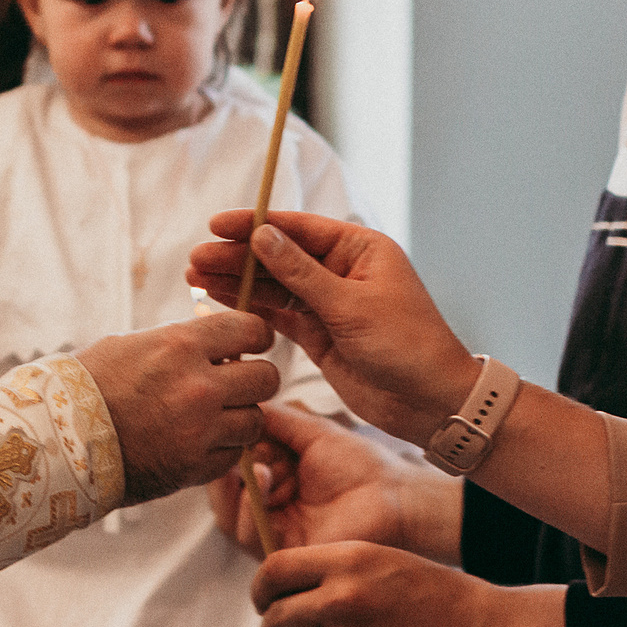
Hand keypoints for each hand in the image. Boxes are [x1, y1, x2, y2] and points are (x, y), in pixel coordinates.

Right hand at [77, 312, 279, 505]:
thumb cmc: (86, 388)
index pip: (252, 329)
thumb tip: (213, 338)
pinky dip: (222, 450)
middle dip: (255, 379)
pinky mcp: (195, 468)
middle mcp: (199, 386)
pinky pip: (233, 455)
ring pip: (256, 420)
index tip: (250, 343)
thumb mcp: (130, 345)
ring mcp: (200, 430)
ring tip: (215, 417)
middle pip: (267, 377)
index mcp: (180, 346)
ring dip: (241, 418)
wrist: (56, 442)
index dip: (256, 336)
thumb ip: (179, 342)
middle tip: (237, 384)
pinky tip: (198, 443)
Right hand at [189, 213, 481, 446]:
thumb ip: (302, 274)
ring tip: (196, 277)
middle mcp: (342, 271)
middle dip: (238, 256)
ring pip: (275, 286)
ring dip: (238, 281)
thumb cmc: (407, 346)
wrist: (430, 402)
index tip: (217, 225)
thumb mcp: (351, 305)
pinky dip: (251, 307)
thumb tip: (264, 236)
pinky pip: (279, 315)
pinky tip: (220, 299)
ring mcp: (329, 303)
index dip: (255, 225)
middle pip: (280, 256)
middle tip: (197, 258)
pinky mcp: (319, 334)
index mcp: (360, 249)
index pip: (298, 229)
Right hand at [209, 404, 461, 561]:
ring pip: (229, 519)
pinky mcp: (283, 553)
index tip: (231, 430)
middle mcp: (272, 508)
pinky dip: (248, 511)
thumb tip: (239, 402)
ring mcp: (276, 532)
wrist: (394, 497)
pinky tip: (266, 486)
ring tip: (260, 468)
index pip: (231, 470)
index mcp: (277, 479)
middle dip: (223, 474)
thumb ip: (273, 419)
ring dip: (235, 491)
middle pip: (224, 497)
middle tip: (237, 452)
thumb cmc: (362, 465)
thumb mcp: (312, 432)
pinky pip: (248, 537)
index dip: (226, 452)